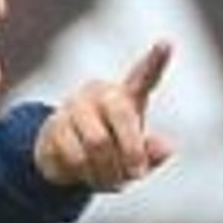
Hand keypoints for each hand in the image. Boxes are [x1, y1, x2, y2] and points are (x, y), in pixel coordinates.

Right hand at [33, 41, 177, 191]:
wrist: (67, 163)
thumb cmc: (113, 155)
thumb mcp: (138, 160)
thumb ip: (153, 154)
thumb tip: (166, 148)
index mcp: (128, 97)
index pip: (144, 76)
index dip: (156, 61)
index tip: (167, 42)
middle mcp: (101, 94)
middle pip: (122, 114)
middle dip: (132, 150)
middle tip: (137, 174)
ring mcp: (75, 106)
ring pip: (98, 142)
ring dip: (108, 171)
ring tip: (109, 179)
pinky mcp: (55, 125)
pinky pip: (76, 156)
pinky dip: (87, 175)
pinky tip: (86, 175)